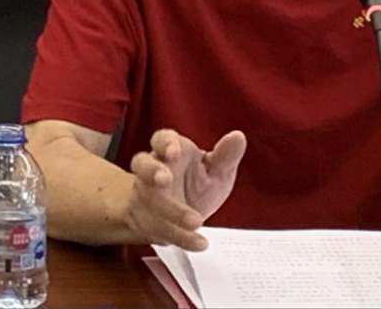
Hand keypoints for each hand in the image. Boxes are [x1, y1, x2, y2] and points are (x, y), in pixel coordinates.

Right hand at [127, 128, 246, 250]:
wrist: (174, 217)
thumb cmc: (195, 184)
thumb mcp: (216, 170)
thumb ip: (226, 156)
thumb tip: (238, 137)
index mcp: (172, 151)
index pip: (162, 139)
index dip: (165, 144)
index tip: (173, 152)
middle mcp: (154, 171)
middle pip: (142, 164)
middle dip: (151, 171)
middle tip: (164, 179)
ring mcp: (147, 197)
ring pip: (146, 198)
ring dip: (164, 208)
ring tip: (193, 220)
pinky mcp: (148, 222)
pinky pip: (160, 230)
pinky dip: (182, 238)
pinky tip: (200, 243)